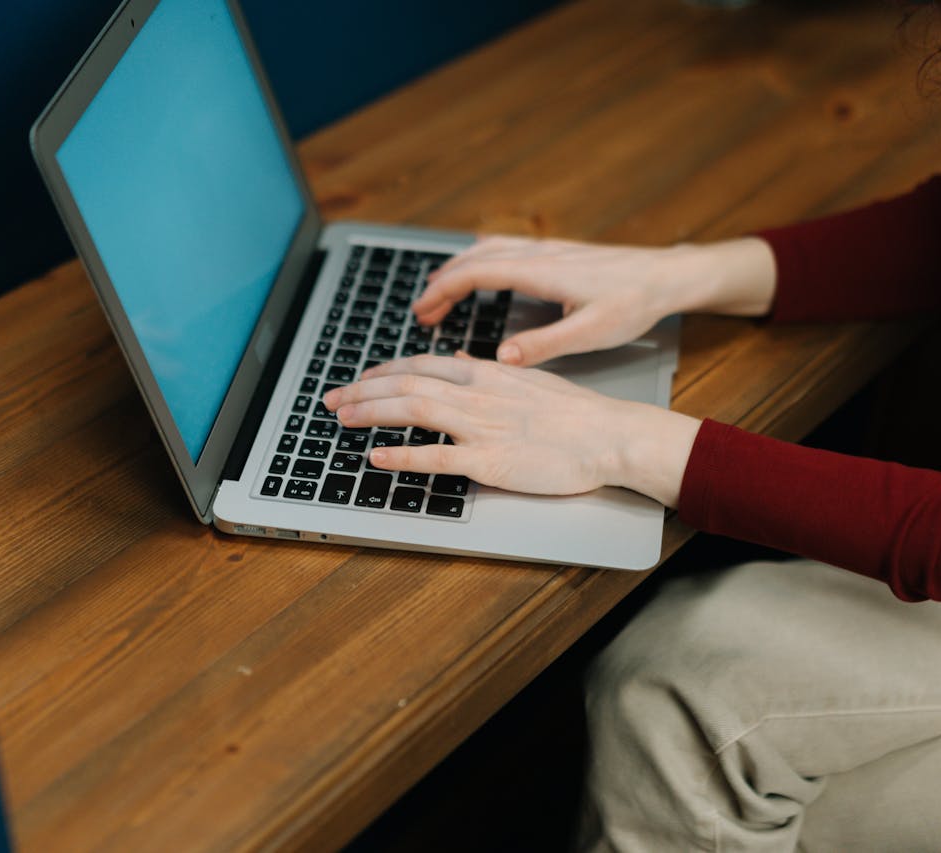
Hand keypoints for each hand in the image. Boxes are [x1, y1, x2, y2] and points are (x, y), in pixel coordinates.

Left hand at [323, 353, 701, 505]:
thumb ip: (486, 369)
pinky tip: (376, 456)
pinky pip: (437, 457)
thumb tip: (456, 357)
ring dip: (370, 412)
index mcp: (485, 372)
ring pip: (414, 410)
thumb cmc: (575, 413)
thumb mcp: (527, 378)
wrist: (609, 435)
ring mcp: (482, 426)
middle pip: (406, 384)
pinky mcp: (490, 460)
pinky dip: (401, 454)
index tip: (359, 379)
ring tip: (340, 418)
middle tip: (331, 399)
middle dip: (362, 391)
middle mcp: (477, 394)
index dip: (382, 371)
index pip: (420, 364)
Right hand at [414, 235, 775, 366]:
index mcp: (540, 271)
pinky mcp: (557, 251)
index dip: (442, 292)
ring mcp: (547, 248)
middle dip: (442, 284)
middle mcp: (538, 253)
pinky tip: (479, 268)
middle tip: (423, 314)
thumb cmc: (633, 304)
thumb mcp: (589, 333)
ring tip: (440, 294)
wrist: (668, 276)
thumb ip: (542, 345)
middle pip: (474, 259)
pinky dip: (479, 259)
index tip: (422, 313)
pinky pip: (505, 247)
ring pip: (488, 250)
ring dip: (459, 270)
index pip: (475, 273)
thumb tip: (500, 360)